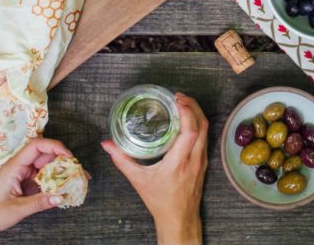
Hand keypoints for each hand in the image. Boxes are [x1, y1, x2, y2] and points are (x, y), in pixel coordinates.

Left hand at [0, 138, 72, 244]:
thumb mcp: (17, 209)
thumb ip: (39, 202)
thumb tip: (61, 196)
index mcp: (14, 166)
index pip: (36, 146)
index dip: (54, 146)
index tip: (69, 157)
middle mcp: (19, 167)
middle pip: (44, 155)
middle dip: (62, 160)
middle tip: (78, 170)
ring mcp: (21, 175)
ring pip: (44, 166)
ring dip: (59, 171)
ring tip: (75, 178)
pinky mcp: (24, 183)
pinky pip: (41, 177)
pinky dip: (53, 181)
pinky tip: (63, 187)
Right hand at [102, 93, 208, 244]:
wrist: (179, 218)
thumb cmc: (160, 201)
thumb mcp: (138, 180)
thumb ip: (121, 160)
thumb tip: (107, 144)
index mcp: (179, 163)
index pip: (190, 132)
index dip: (187, 113)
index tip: (176, 100)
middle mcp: (194, 160)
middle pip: (202, 126)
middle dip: (193, 106)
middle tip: (178, 96)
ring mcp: (201, 161)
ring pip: (206, 131)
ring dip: (196, 113)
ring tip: (182, 103)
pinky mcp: (203, 163)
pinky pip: (204, 138)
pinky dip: (197, 124)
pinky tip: (186, 119)